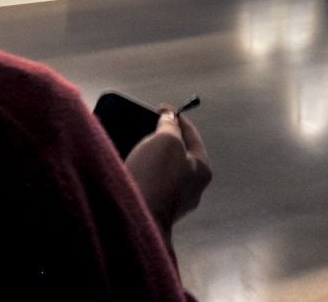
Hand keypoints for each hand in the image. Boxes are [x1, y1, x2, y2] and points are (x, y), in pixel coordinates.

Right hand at [124, 108, 211, 240]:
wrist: (136, 218)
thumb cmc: (156, 177)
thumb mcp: (166, 140)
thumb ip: (169, 125)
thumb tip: (169, 118)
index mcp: (202, 170)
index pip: (192, 136)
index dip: (176, 118)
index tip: (161, 108)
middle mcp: (191, 188)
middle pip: (176, 154)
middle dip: (161, 138)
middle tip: (146, 126)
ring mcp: (172, 202)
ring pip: (159, 170)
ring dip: (147, 156)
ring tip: (131, 144)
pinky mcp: (153, 209)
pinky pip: (147, 183)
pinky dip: (138, 171)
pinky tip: (126, 165)